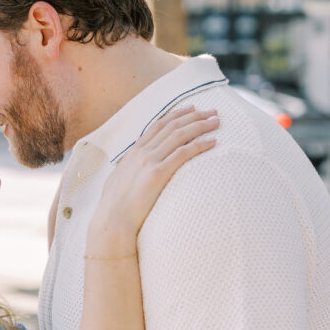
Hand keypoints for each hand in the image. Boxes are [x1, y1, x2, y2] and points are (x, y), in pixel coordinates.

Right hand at [88, 105, 218, 252]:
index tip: (191, 108)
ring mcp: (149, 161)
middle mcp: (141, 152)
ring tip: (217, 121)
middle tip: (212, 110)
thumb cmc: (114, 207)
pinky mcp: (157, 174)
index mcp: (133, 153)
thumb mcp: (118, 181)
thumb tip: (127, 166)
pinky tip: (213, 142)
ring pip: (179, 135)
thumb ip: (127, 169)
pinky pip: (182, 153)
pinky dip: (199, 145)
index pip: (158, 126)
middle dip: (194, 115)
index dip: (176, 115)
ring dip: (200, 125)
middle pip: (172, 126)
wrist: (112, 220)